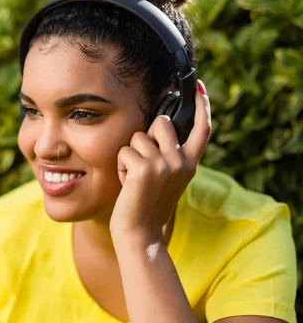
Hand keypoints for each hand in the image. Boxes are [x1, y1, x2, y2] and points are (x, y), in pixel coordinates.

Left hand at [109, 81, 211, 241]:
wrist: (141, 234)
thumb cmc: (148, 206)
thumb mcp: (168, 178)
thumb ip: (170, 154)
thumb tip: (160, 124)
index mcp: (190, 164)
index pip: (202, 129)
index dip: (202, 105)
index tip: (199, 87)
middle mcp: (181, 162)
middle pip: (162, 122)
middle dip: (147, 134)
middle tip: (143, 160)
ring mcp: (165, 165)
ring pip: (138, 137)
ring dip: (130, 155)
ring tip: (134, 179)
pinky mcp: (144, 168)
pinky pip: (124, 151)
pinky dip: (120, 167)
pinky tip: (127, 185)